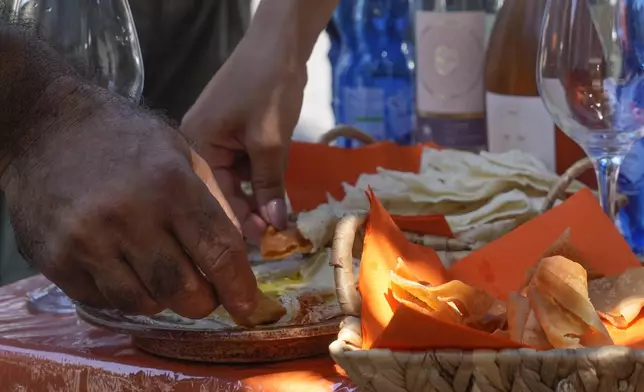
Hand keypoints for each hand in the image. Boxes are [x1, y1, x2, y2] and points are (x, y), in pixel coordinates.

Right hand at [1, 86, 258, 318]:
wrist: (45, 125)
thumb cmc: (123, 136)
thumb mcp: (182, 153)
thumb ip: (214, 202)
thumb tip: (237, 254)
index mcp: (170, 186)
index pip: (218, 251)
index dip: (239, 286)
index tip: (248, 306)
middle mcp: (130, 218)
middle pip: (183, 290)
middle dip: (204, 301)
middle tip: (206, 293)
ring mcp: (88, 242)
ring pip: (144, 304)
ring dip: (164, 300)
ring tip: (164, 276)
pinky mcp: (56, 260)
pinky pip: (104, 301)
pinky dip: (126, 294)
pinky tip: (128, 270)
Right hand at [181, 33, 307, 244]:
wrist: (279, 44)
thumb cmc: (268, 87)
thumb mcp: (269, 140)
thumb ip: (269, 185)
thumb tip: (274, 226)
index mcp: (195, 147)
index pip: (213, 197)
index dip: (237, 224)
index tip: (259, 248)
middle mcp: (199, 148)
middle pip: (223, 192)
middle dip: (249, 214)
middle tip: (273, 240)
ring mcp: (217, 141)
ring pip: (237, 182)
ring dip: (258, 200)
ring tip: (276, 226)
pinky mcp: (235, 136)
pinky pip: (246, 167)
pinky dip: (262, 181)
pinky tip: (276, 200)